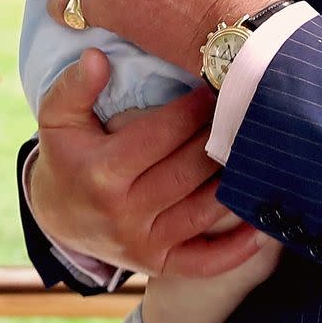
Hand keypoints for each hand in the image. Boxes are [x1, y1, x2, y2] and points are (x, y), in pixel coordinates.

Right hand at [30, 50, 264, 277]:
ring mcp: (144, 243)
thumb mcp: (58, 120)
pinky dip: (239, 248)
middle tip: (249, 109)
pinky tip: (264, 223)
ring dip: (237, 180)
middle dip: (222, 136)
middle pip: (191, 168)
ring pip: (205, 209)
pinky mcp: (160, 265)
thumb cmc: (69, 157)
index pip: (163, 134)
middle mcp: (124, 212)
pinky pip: (206, 262)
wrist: (57, 216)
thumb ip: (74, 87)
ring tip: (259, 148)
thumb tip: (97, 57)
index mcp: (102, 172)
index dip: (195, 107)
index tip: (218, 84)